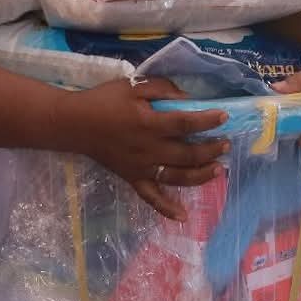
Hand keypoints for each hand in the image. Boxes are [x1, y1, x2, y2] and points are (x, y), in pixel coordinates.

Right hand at [62, 79, 229, 220]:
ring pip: (178, 176)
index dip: (208, 120)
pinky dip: (167, 208)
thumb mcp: (133, 85)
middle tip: (226, 144)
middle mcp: (149, 149)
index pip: (186, 123)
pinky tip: (183, 216)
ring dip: (201, 175)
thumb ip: (162, 89)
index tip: (224, 117)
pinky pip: (151, 197)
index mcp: (149, 123)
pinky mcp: (133, 178)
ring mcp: (141, 167)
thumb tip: (187, 99)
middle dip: (211, 150)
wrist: (75, 124)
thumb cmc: (105, 100)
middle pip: (187, 153)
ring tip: (218, 169)